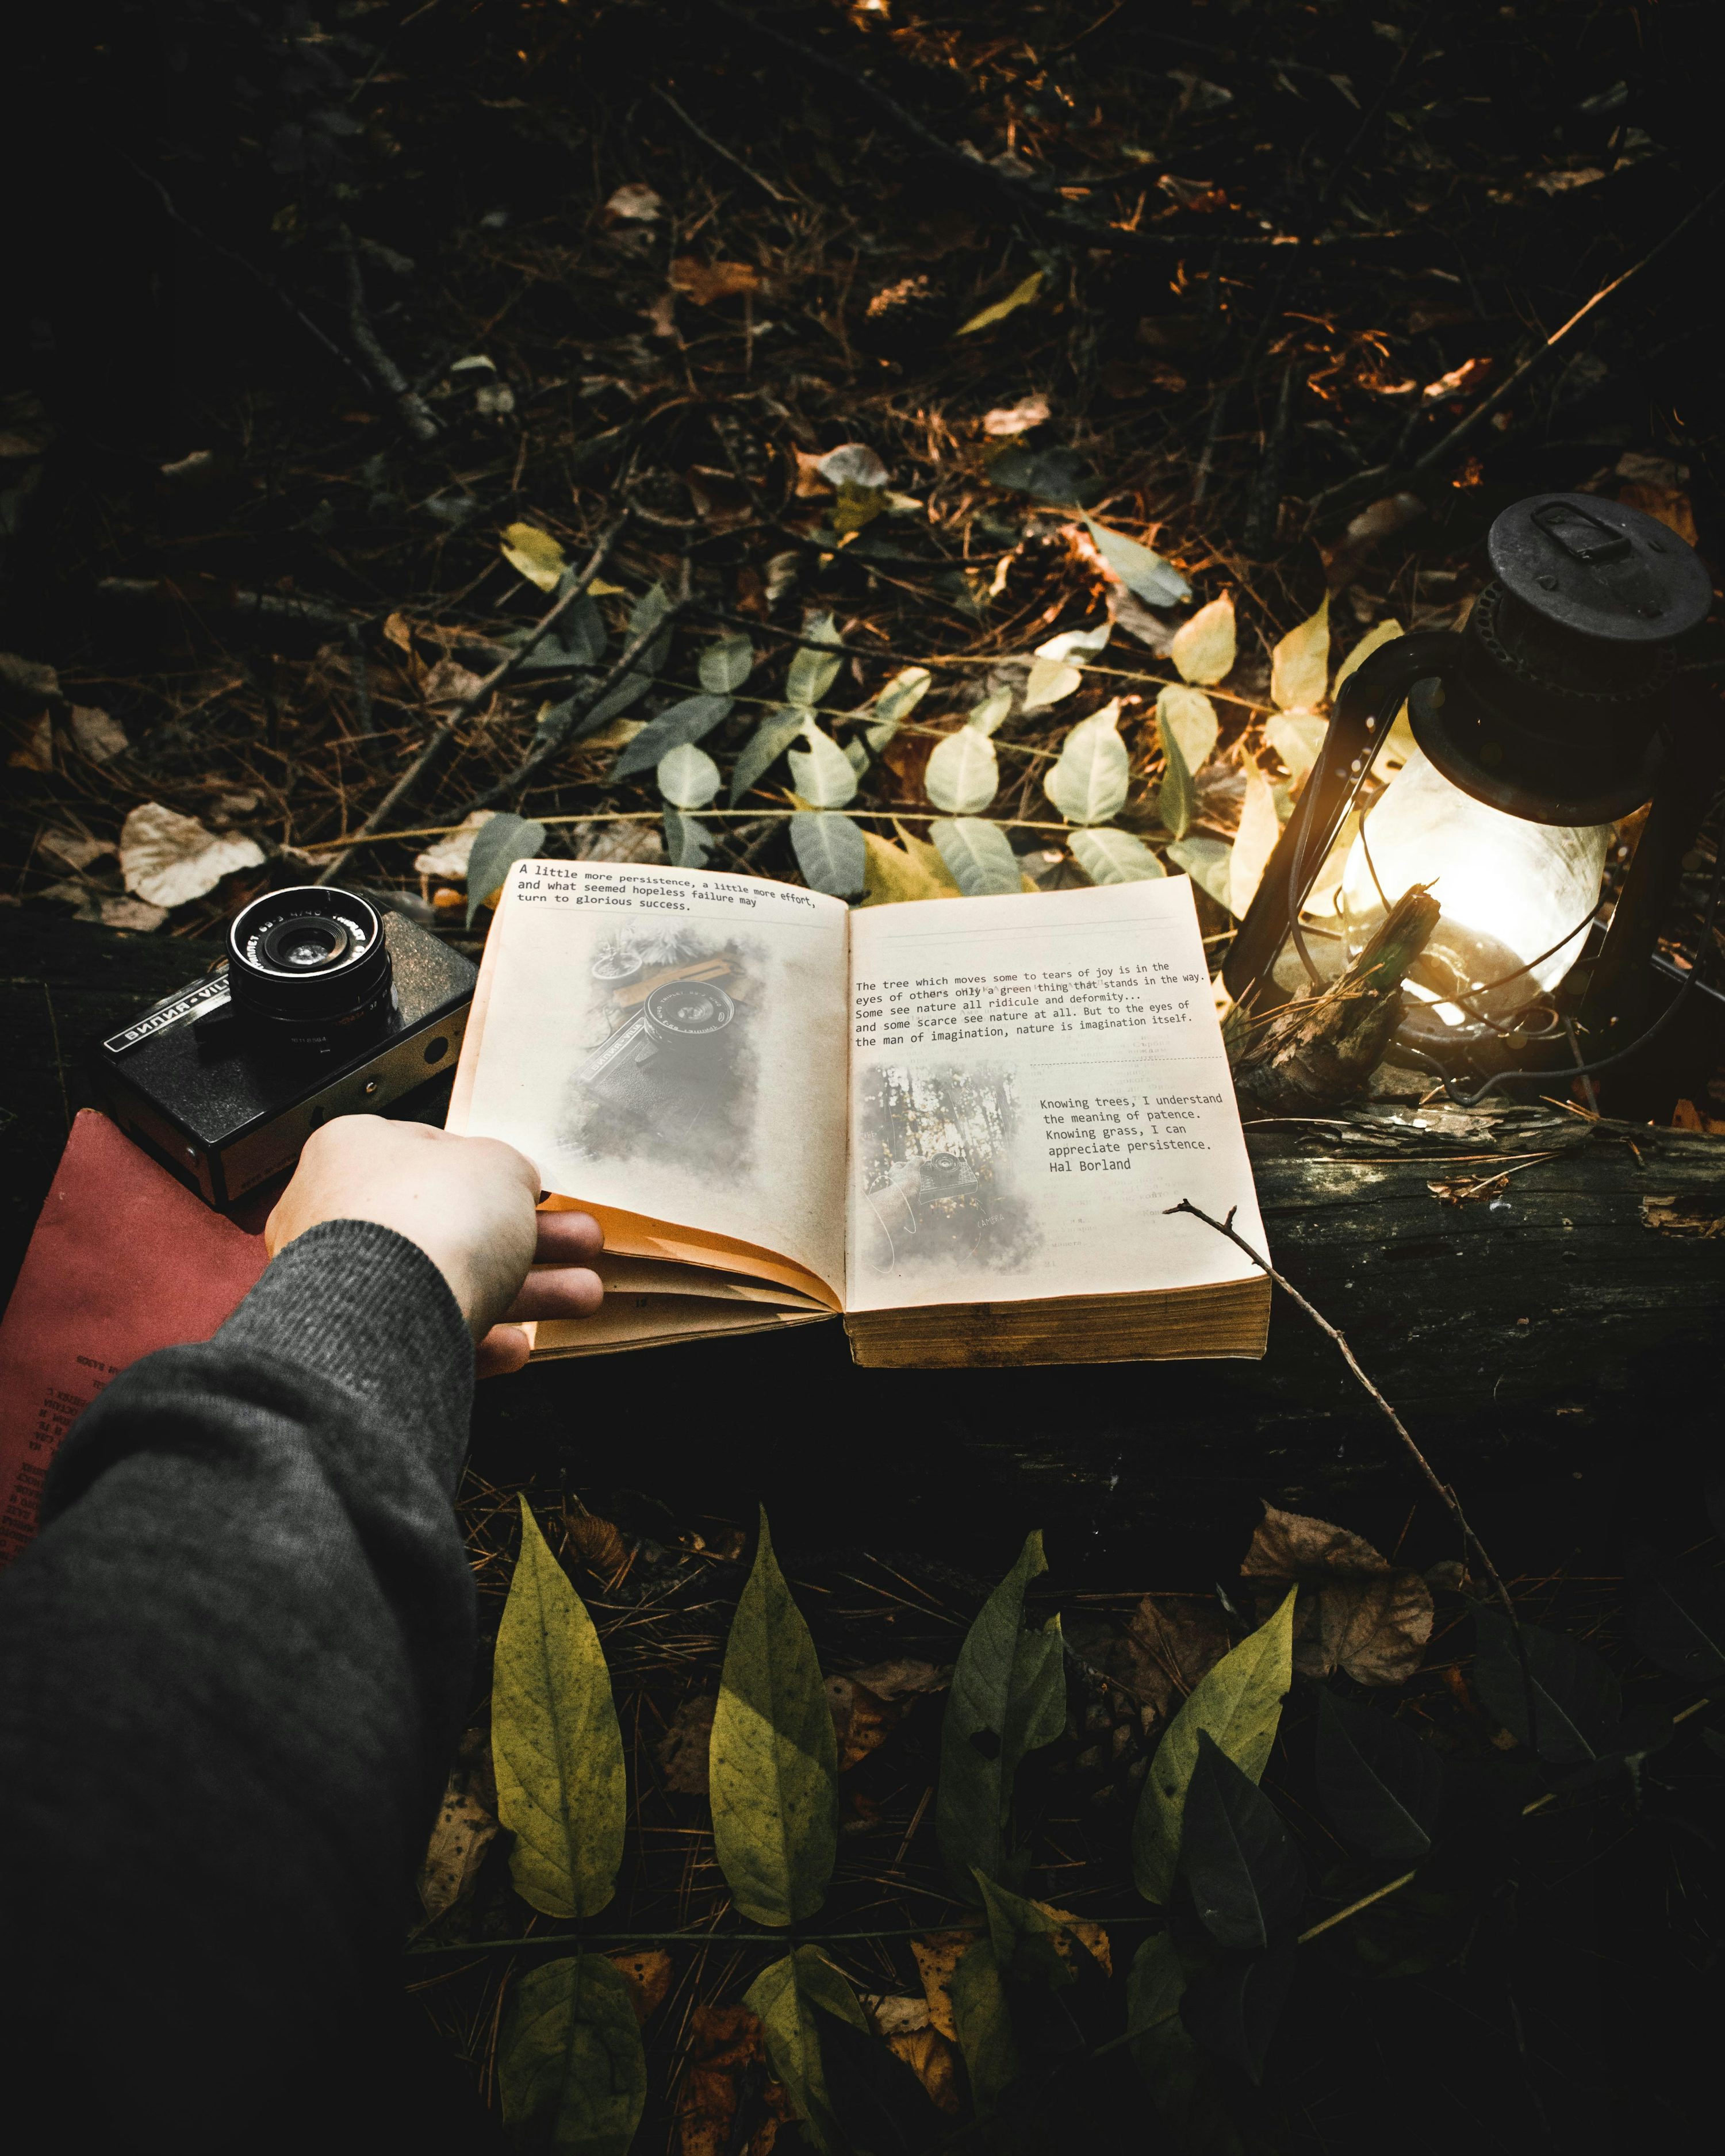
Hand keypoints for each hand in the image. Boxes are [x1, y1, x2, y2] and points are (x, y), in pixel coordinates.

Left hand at [265, 1117, 602, 1376]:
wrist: (385, 1318)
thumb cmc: (424, 1223)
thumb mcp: (497, 1165)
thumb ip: (510, 1168)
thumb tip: (515, 1181)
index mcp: (354, 1150)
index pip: (430, 1151)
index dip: (491, 1169)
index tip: (532, 1187)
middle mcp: (339, 1216)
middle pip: (454, 1224)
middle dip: (531, 1237)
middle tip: (577, 1241)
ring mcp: (347, 1285)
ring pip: (451, 1283)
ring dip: (526, 1291)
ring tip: (582, 1294)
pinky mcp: (361, 1344)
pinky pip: (430, 1338)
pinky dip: (479, 1341)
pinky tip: (518, 1345)